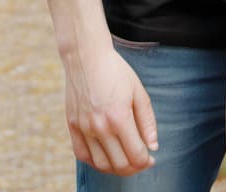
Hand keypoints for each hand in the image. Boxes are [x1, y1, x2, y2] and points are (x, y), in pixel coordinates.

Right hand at [64, 44, 157, 174]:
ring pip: (100, 164)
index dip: (146, 161)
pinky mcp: (72, 127)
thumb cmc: (116, 71)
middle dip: (133, 168)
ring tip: (125, 160)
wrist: (86, 57)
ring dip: (116, 168)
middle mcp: (100, 127)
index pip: (135, 154)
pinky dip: (95, 162)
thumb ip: (147, 120)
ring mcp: (84, 129)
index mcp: (119, 117)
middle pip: (119, 164)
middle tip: (140, 161)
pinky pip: (82, 155)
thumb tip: (153, 146)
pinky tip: (106, 155)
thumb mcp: (138, 91)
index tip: (151, 158)